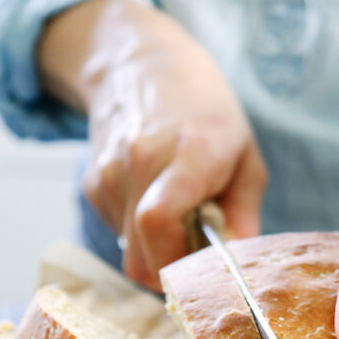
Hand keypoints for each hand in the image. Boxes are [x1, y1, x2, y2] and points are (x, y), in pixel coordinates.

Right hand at [40, 0, 266, 289]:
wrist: (145, 66)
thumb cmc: (206, 114)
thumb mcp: (245, 156)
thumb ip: (244, 215)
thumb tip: (237, 266)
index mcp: (188, 153)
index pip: (158, 220)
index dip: (176, 262)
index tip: (201, 269)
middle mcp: (141, 162)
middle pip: (140, 255)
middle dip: (170, 272)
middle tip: (197, 255)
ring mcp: (109, 174)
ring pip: (128, 251)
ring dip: (155, 250)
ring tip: (179, 214)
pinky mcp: (92, 184)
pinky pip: (117, 233)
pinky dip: (138, 233)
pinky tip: (153, 198)